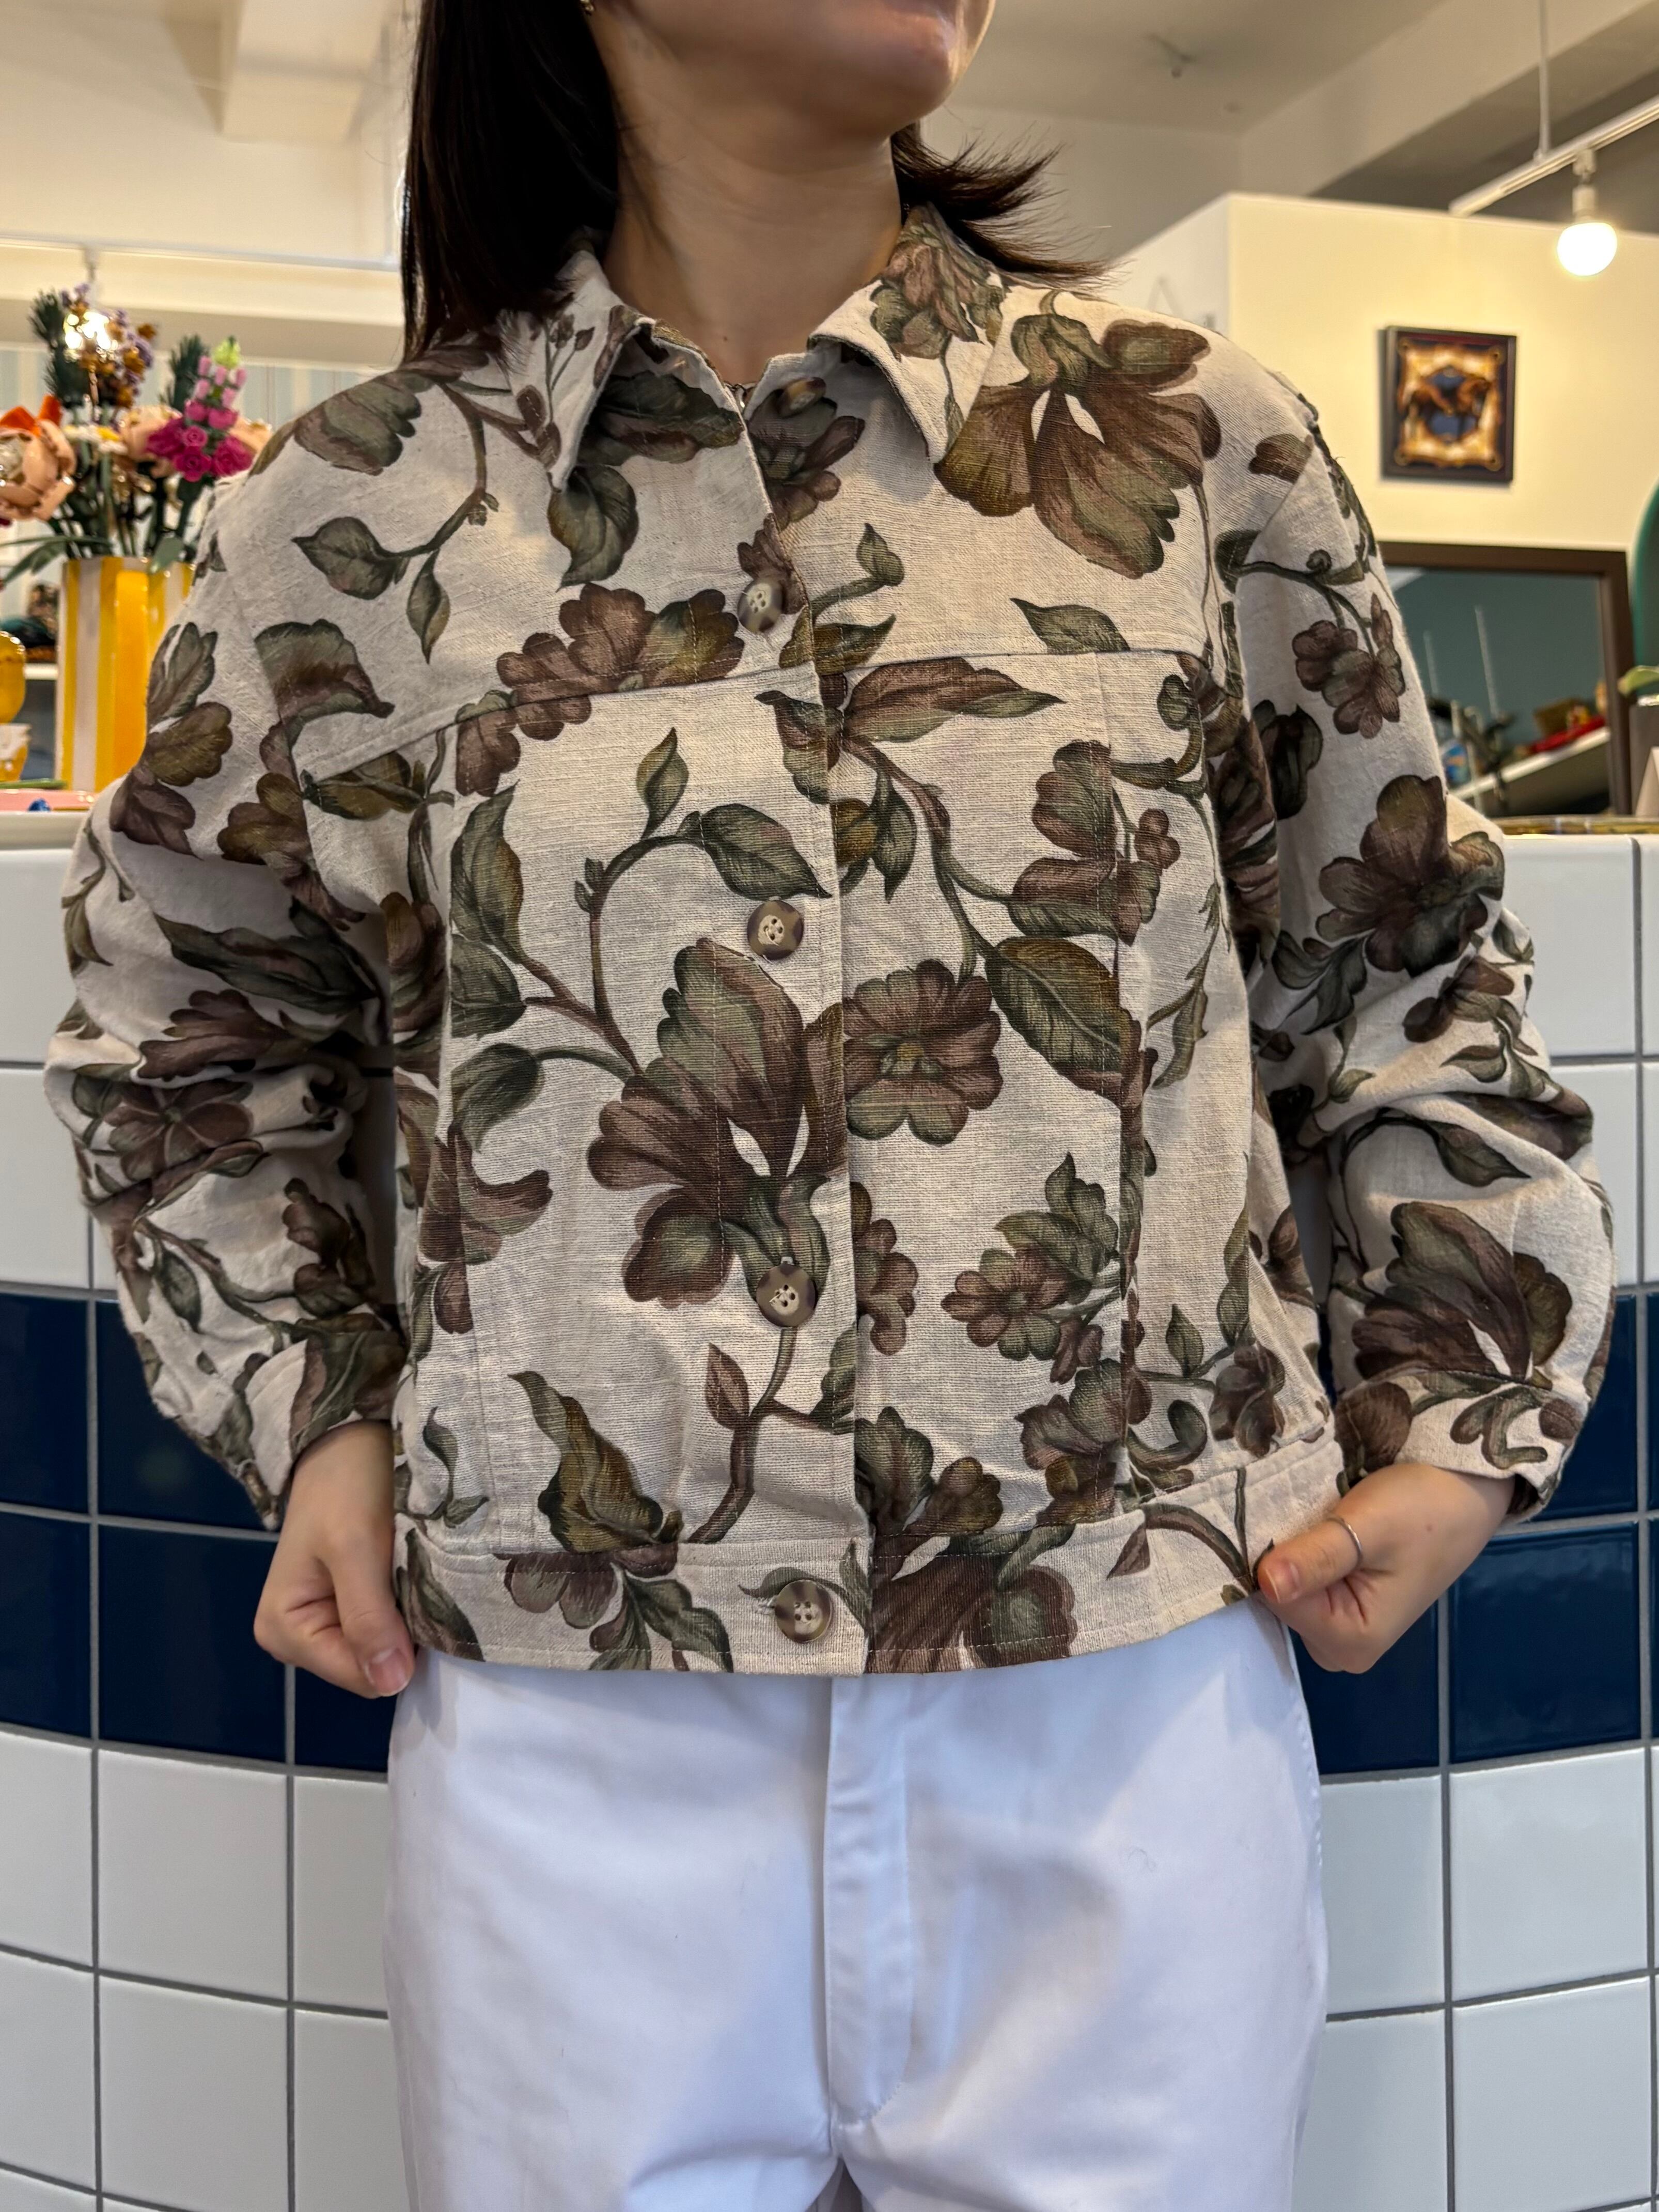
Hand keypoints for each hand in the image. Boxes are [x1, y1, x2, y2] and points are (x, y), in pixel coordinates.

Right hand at [253, 1422, 413, 1697]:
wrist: (349, 1435)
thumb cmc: (345, 1485)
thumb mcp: (355, 1548)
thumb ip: (368, 1618)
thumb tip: (390, 1685)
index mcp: (283, 1631)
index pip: (360, 1677)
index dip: (398, 1648)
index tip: (418, 1600)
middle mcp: (299, 1637)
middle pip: (373, 1666)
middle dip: (403, 1631)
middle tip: (417, 1579)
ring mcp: (327, 1620)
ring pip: (388, 1647)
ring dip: (410, 1616)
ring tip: (416, 1571)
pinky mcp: (352, 1602)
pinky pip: (392, 1623)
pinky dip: (410, 1602)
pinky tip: (415, 1573)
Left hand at [1256, 1461, 1516, 1672]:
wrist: (1461, 1494)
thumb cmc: (1423, 1510)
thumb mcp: (1368, 1527)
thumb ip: (1317, 1558)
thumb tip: (1267, 1583)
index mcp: (1352, 1643)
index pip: (1279, 1603)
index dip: (1276, 1560)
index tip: (1289, 1522)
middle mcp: (1343, 1649)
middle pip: (1279, 1602)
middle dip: (1280, 1560)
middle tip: (1301, 1515)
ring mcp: (1341, 1629)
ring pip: (1286, 1591)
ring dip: (1288, 1555)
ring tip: (1309, 1516)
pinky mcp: (1341, 1605)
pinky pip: (1301, 1584)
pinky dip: (1299, 1556)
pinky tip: (1312, 1528)